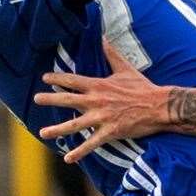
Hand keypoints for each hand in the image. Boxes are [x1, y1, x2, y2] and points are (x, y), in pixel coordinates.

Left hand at [35, 39, 167, 162]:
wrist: (159, 106)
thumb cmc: (142, 87)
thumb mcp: (125, 68)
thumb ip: (111, 54)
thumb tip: (103, 37)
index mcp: (99, 85)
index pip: (73, 81)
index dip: (58, 78)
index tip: (45, 78)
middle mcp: (96, 101)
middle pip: (68, 100)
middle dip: (50, 99)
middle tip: (36, 99)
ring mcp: (102, 118)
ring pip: (74, 125)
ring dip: (57, 129)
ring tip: (42, 132)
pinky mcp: (110, 132)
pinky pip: (91, 143)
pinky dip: (79, 151)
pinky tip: (68, 158)